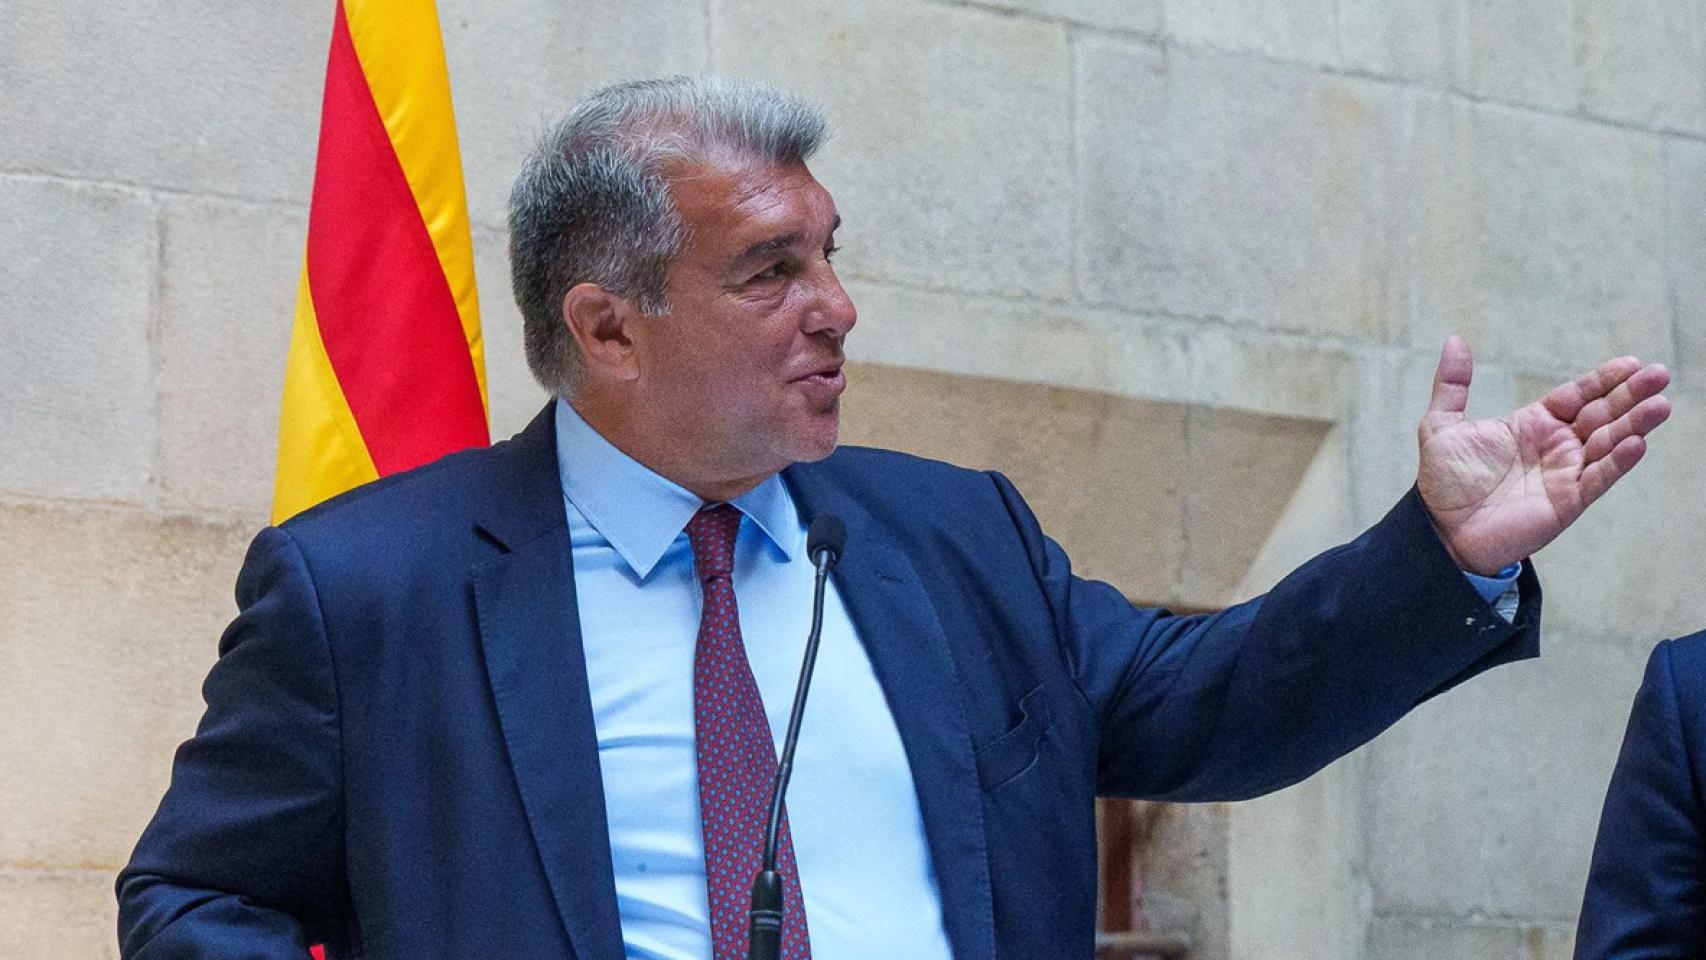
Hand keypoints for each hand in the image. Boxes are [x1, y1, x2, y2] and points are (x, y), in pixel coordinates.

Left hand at [1416, 336, 1671, 574]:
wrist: (1440, 530)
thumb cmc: (1444, 481)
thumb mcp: (1442, 425)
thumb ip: (1452, 385)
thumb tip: (1455, 340)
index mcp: (1533, 424)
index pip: (1577, 395)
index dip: (1603, 380)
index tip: (1631, 362)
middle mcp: (1556, 446)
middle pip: (1602, 414)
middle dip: (1631, 395)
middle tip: (1660, 374)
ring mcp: (1565, 473)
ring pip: (1608, 443)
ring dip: (1635, 425)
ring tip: (1660, 405)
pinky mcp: (1567, 502)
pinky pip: (1598, 479)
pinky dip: (1617, 462)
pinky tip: (1636, 443)